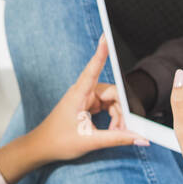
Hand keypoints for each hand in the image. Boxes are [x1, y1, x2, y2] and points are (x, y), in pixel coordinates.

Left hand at [33, 33, 150, 161]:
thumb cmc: (58, 141)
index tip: (105, 36)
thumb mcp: (90, 141)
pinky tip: (113, 130)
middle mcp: (82, 92)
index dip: (101, 53)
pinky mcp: (87, 105)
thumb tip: (141, 138)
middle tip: (125, 130)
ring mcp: (85, 98)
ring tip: (117, 133)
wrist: (41, 147)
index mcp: (78, 95)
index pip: (92, 69)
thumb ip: (117, 138)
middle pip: (113, 93)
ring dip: (119, 117)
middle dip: (122, 111)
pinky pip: (107, 106)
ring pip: (112, 101)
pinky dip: (113, 118)